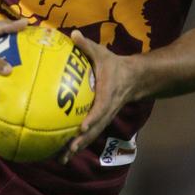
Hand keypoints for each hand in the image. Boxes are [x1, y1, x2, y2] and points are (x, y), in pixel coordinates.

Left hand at [60, 29, 134, 163]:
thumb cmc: (114, 65)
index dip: (92, 118)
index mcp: (107, 95)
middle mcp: (106, 110)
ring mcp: (104, 117)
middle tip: (66, 151)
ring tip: (61, 159)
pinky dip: (76, 143)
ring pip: (91, 136)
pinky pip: (88, 134)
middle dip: (81, 141)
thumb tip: (73, 34)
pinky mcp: (100, 120)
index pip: (101, 109)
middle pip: (94, 129)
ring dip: (77, 148)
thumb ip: (87, 45)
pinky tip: (62, 152)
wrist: (134, 78)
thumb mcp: (102, 53)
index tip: (82, 127)